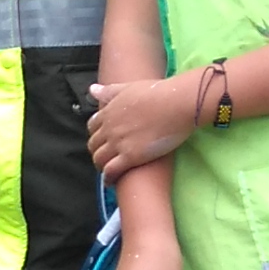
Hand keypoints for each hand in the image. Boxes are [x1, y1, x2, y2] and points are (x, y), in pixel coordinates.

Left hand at [84, 72, 202, 180]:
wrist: (176, 104)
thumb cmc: (158, 93)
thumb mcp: (129, 88)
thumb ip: (110, 91)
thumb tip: (92, 89)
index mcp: (109, 111)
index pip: (92, 126)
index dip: (97, 134)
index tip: (103, 140)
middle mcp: (109, 128)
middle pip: (93, 144)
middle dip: (97, 151)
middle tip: (105, 157)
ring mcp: (118, 143)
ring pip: (99, 159)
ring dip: (101, 166)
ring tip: (108, 171)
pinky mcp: (130, 157)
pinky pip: (111, 171)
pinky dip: (108, 178)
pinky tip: (111, 182)